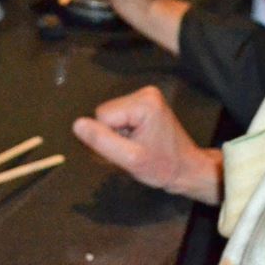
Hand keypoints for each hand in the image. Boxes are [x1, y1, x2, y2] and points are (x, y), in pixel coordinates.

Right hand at [73, 85, 220, 204]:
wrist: (187, 170)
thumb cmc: (163, 167)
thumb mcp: (131, 159)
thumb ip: (102, 141)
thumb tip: (77, 125)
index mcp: (144, 102)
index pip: (102, 116)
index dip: (108, 138)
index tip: (127, 151)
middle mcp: (145, 93)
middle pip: (105, 114)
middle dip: (112, 136)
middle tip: (131, 152)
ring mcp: (145, 97)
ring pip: (109, 117)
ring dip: (117, 136)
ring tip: (136, 148)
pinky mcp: (145, 104)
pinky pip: (118, 116)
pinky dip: (123, 133)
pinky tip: (137, 142)